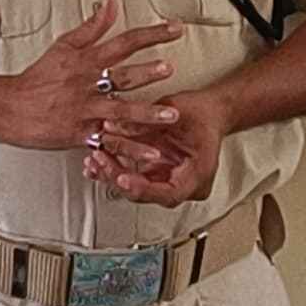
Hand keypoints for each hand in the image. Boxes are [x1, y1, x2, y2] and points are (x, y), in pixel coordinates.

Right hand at [0, 0, 183, 150]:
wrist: (9, 107)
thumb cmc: (37, 78)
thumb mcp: (64, 45)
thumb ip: (93, 25)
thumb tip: (110, 1)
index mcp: (87, 61)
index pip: (124, 42)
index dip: (151, 34)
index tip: (175, 29)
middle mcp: (88, 85)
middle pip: (122, 76)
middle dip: (147, 73)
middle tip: (169, 69)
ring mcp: (86, 111)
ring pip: (119, 111)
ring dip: (146, 113)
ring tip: (169, 115)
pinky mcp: (81, 135)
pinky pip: (110, 142)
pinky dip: (131, 150)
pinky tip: (150, 153)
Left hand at [85, 85, 231, 206]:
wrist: (212, 111)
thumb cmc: (203, 114)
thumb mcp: (176, 113)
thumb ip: (147, 123)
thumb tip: (117, 127)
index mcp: (197, 177)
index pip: (167, 194)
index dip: (142, 188)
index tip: (123, 178)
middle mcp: (182, 186)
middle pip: (146, 193)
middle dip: (118, 177)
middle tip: (100, 160)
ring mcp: (168, 181)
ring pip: (135, 188)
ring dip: (111, 174)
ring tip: (93, 159)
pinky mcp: (156, 173)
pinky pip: (133, 177)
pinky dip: (115, 169)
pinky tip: (97, 162)